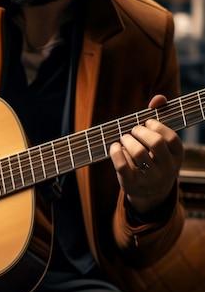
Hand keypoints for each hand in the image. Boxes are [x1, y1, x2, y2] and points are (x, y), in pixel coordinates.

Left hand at [109, 95, 183, 217]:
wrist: (150, 193)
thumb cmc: (155, 160)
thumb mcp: (162, 145)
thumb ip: (161, 119)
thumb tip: (158, 98)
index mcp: (177, 157)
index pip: (170, 138)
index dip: (157, 126)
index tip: (147, 123)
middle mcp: (167, 170)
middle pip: (155, 143)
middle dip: (140, 131)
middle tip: (133, 130)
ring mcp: (150, 179)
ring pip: (138, 153)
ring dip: (127, 140)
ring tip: (124, 138)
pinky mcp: (132, 184)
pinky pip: (122, 165)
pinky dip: (115, 152)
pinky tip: (114, 146)